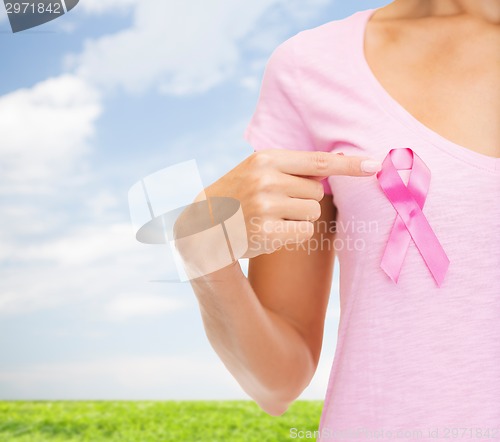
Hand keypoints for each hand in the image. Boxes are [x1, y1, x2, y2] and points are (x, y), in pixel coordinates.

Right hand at [200, 149, 381, 258]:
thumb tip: (337, 166)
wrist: (204, 224)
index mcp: (265, 159)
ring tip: (270, 216)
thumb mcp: (257, 170)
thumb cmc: (238, 193)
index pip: (317, 161)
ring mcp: (265, 207)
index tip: (376, 164)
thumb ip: (292, 167)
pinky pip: (304, 232)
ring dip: (298, 217)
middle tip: (275, 203)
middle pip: (317, 191)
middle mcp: (265, 180)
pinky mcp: (266, 232)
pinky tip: (269, 231)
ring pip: (312, 212)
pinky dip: (293, 234)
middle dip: (303, 198)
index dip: (349, 164)